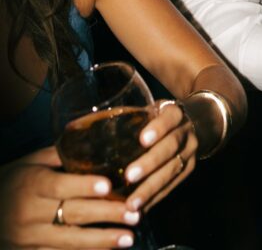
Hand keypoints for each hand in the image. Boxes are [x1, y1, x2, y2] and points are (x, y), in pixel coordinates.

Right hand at [0, 146, 139, 248]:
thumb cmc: (12, 182)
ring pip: (70, 241)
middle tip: (133, 214)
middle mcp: (30, 213)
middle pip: (72, 214)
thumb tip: (93, 137)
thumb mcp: (29, 163)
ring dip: (102, 241)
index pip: (60, 185)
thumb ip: (59, 154)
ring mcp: (30, 238)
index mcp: (31, 185)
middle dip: (106, 215)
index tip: (108, 186)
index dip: (84, 186)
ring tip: (129, 239)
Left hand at [123, 100, 197, 213]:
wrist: (194, 123)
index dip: (158, 128)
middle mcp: (186, 132)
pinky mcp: (189, 171)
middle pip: (170, 147)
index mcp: (175, 113)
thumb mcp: (150, 110)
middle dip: (150, 163)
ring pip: (173, 170)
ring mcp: (190, 153)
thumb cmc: (158, 118)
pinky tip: (139, 210)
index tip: (142, 140)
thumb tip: (92, 126)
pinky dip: (155, 198)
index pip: (170, 118)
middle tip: (129, 176)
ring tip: (131, 204)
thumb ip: (132, 119)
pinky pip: (172, 186)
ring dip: (151, 188)